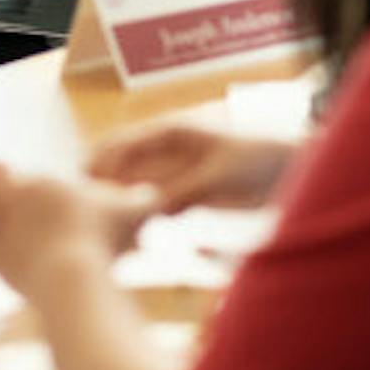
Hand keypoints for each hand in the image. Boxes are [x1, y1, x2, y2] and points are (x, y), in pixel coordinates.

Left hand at [0, 166, 158, 304]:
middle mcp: (20, 193)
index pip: (39, 177)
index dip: (37, 181)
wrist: (73, 271)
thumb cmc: (105, 240)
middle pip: (4, 175)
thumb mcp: (136, 213)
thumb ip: (145, 200)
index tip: (42, 182)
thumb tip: (164, 196)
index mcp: (51, 181)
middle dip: (0, 172)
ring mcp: (0, 218)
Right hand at [87, 123, 295, 212]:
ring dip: (116, 202)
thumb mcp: (217, 175)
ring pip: (133, 187)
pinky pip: (152, 204)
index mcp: (170, 133)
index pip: (123, 144)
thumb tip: (150, 210)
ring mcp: (174, 172)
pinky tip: (127, 236)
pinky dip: (138, 216)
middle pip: (120, 165)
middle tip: (80, 210)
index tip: (83, 185)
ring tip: (97, 227)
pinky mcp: (185, 194)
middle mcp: (166, 151)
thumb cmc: (255, 159)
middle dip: (99, 183)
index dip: (100, 163)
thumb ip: (183, 190)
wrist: (289, 169)